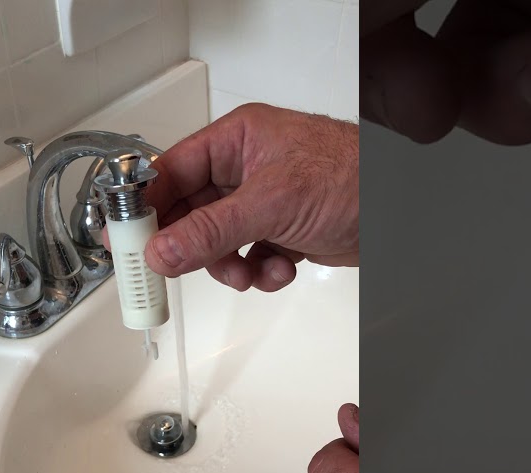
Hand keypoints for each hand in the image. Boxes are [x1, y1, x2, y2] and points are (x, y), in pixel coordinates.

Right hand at [137, 103, 357, 291]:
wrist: (404, 210)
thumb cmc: (354, 176)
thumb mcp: (272, 203)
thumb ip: (212, 230)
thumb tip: (163, 250)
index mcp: (236, 141)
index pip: (172, 172)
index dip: (147, 206)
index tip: (127, 239)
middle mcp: (245, 168)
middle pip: (190, 213)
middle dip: (192, 246)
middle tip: (172, 272)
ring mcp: (263, 201)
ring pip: (217, 242)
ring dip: (229, 265)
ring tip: (248, 272)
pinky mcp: (281, 230)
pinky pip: (248, 257)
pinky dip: (259, 271)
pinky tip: (280, 269)